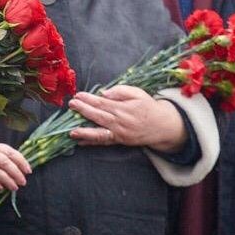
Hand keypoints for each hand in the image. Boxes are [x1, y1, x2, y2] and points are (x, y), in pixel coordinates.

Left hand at [69, 85, 185, 151]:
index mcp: (124, 109)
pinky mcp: (119, 141)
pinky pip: (104, 142)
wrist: (162, 126)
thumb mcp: (138, 93)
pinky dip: (92, 142)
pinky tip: (80, 142)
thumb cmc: (148, 106)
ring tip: (71, 131)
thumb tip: (104, 93)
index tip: (78, 95)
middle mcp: (120, 123)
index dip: (89, 99)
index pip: (102, 103)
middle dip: (83, 111)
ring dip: (84, 132)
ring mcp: (119, 134)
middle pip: (98, 116)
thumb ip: (121, 91)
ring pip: (99, 133)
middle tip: (71, 105)